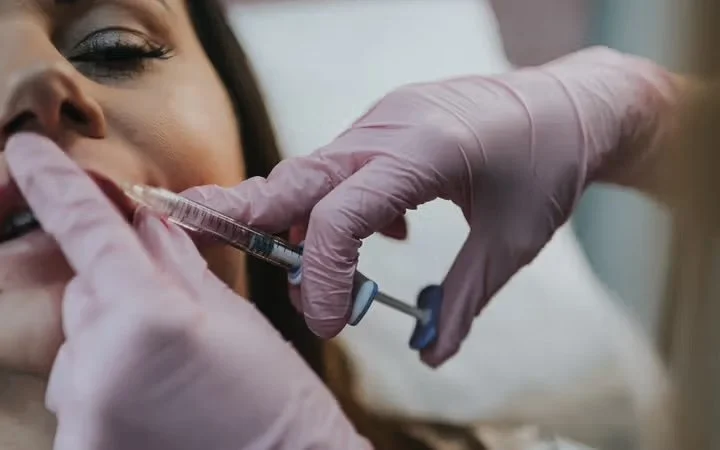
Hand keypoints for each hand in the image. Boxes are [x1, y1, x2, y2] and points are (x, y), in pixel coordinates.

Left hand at [5, 133, 367, 449]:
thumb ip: (174, 261)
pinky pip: (80, 389)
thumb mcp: (231, 314)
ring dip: (112, 344)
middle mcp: (100, 363)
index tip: (26, 148)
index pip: (88, 230)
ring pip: (80, 344)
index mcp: (148, 315)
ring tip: (168, 373)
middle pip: (86, 295)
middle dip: (119, 294)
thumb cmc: (273, 396)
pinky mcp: (79, 445)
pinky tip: (152, 398)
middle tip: (173, 323)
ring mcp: (82, 413)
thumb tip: (145, 223)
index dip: (54, 183)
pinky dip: (107, 384)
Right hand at [185, 47, 679, 366]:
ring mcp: (385, 119)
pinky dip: (339, 204)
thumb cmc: (550, 165)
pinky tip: (383, 232)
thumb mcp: (514, 241)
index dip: (322, 275)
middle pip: (298, 177)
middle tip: (209, 245)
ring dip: (300, 222)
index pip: (339, 215)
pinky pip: (343, 165)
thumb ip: (466, 299)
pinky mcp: (389, 123)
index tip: (331, 324)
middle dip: (250, 218)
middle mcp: (390, 127)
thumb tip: (432, 352)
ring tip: (320, 273)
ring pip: (314, 172)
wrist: (575, 105)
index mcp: (424, 151)